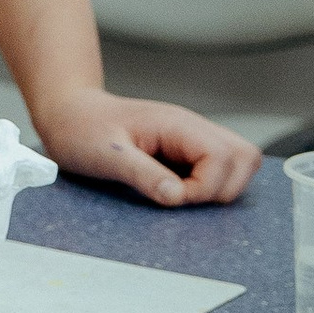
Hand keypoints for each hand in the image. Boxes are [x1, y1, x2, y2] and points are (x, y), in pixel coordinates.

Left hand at [31, 88, 261, 209]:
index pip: (223, 156)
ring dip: (221, 186)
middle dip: (222, 189)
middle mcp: (192, 127)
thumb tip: (176, 196)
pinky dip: (209, 184)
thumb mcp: (106, 154)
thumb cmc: (81, 129)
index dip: (205, 187)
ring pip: (240, 160)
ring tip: (184, 195)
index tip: (172, 197)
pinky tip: (179, 190)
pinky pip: (219, 167)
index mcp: (177, 124)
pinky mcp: (187, 150)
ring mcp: (192, 138)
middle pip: (245, 157)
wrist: (68, 114)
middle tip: (182, 198)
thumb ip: (143, 174)